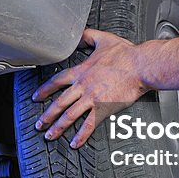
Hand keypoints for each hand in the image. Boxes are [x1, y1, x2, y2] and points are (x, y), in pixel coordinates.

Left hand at [32, 28, 148, 147]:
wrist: (141, 66)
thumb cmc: (127, 54)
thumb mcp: (103, 39)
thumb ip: (87, 36)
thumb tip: (79, 34)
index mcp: (81, 71)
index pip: (56, 81)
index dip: (44, 90)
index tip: (36, 97)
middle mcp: (83, 85)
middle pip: (59, 102)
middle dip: (46, 115)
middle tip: (39, 124)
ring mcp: (92, 98)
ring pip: (69, 115)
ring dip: (58, 127)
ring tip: (50, 136)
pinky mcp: (104, 108)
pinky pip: (89, 125)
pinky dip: (81, 135)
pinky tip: (75, 143)